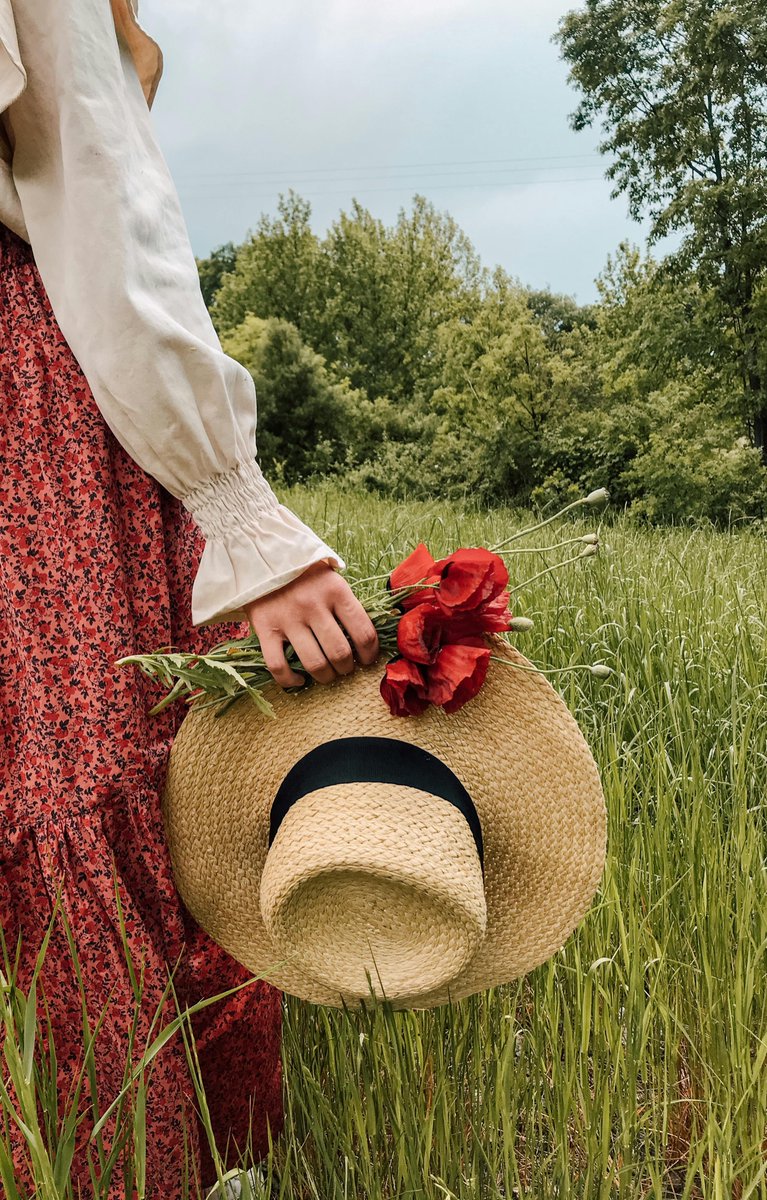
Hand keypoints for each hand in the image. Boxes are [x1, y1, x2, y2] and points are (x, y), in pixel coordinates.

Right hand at [242, 561, 380, 688]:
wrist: (262, 557)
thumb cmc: (303, 571)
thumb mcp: (331, 577)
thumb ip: (346, 602)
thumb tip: (366, 637)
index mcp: (336, 591)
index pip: (363, 632)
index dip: (370, 654)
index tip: (368, 660)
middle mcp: (313, 605)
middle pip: (340, 653)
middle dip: (347, 668)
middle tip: (346, 668)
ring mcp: (288, 619)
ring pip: (314, 663)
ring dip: (325, 676)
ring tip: (327, 674)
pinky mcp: (265, 629)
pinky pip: (278, 666)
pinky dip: (290, 680)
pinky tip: (299, 680)